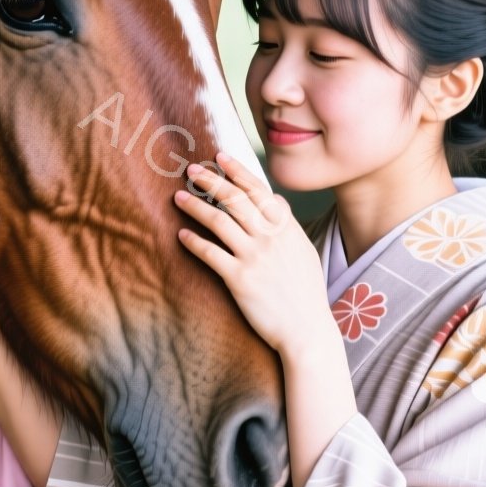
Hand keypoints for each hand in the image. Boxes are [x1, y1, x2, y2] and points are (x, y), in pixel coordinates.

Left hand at [172, 152, 332, 356]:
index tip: (220, 157)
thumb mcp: (304, 250)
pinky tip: (181, 235)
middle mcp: (270, 238)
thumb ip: (287, 223)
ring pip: (219, 221)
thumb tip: (274, 199)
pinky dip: (194, 242)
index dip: (237, 171)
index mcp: (286, 228)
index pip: (258, 190)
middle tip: (191, 171)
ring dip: (196, 206)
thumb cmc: (305, 292)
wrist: (306, 329)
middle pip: (234, 199)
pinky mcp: (239, 279)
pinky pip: (210, 254)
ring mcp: (254, 257)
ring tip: (179, 197)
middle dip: (210, 181)